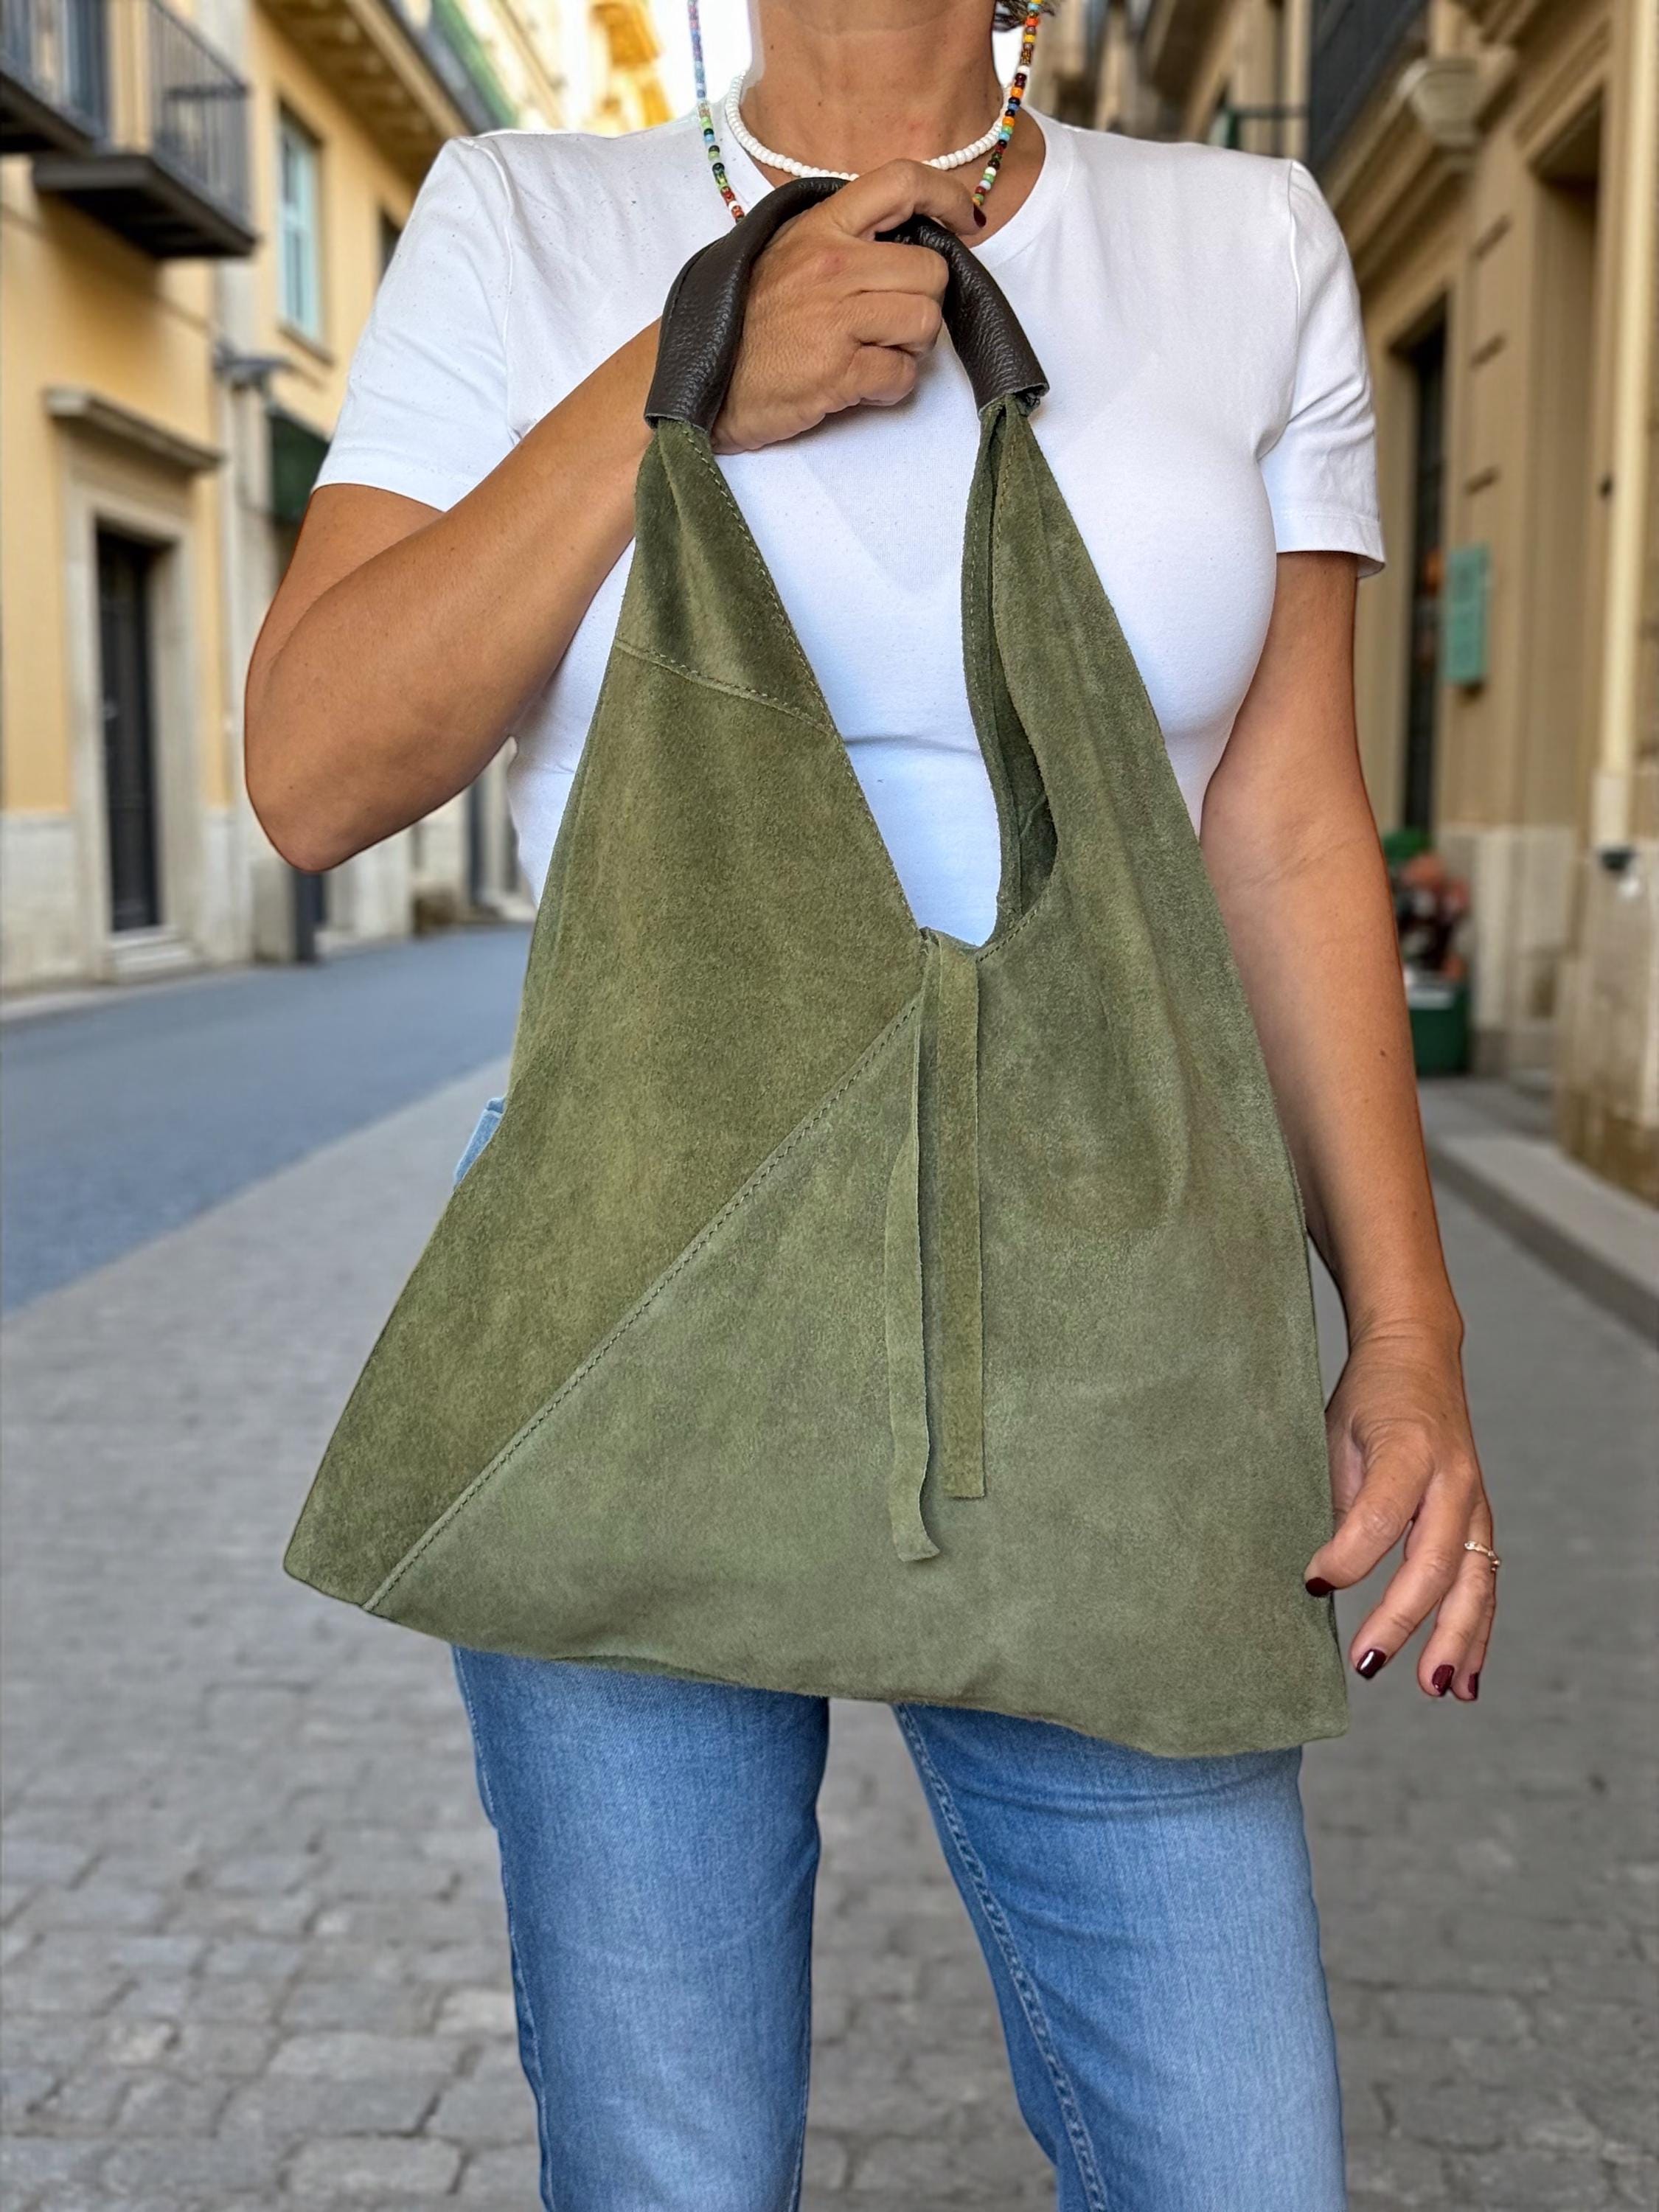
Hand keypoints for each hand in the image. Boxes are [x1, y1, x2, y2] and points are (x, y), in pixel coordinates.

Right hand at [712, 160, 984, 454]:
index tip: (965, 220)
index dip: (947, 196)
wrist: (695, 382)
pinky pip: (902, 377)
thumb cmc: (743, 326)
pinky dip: (891, 388)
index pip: (901, 183)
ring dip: (911, 349)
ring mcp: (835, 318)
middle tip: (890, 325)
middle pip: (933, 273)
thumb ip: (839, 241)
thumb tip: (902, 243)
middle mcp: (831, 264)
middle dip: (924, 305)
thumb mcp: (785, 257)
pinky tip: (860, 386)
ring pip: (925, 324)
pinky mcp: (837, 371)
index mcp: (820, 228)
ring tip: (873, 355)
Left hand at [1304, 1323, 1495, 1701]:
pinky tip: (1463, 1678)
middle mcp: (1451, 1479)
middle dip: (1403, 1620)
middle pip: (1433, 1562)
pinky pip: (1483, 1583)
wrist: (1419, 1355)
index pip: (1380, 1514)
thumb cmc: (1367, 1397)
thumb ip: (1335, 1497)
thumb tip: (1317, 1574)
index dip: (1346, 1556)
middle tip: (1367, 1664)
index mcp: (1408, 1449)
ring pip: (1471, 1583)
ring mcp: (1473, 1501)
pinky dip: (1475, 1633)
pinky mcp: (1480, 1520)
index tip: (1310, 1583)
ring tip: (1434, 1689)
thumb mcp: (1333, 1432)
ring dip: (1453, 1641)